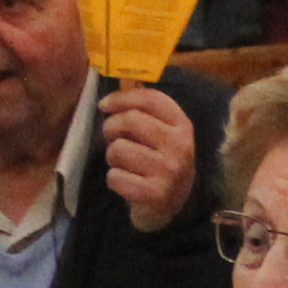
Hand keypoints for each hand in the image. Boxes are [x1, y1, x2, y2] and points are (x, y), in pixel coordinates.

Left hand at [99, 84, 197, 231]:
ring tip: (124, 164)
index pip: (151, 99)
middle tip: (111, 137)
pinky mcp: (155, 194)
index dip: (122, 98)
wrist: (173, 208)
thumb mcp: (163, 135)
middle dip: (111, 128)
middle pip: (131, 120)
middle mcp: (180, 146)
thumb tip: (125, 79)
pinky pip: (115, 176)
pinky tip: (126, 183)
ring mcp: (169, 171)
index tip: (104, 105)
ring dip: (113, 157)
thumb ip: (145, 110)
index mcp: (183, 126)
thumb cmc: (161, 164)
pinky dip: (114, 180)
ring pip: (118, 149)